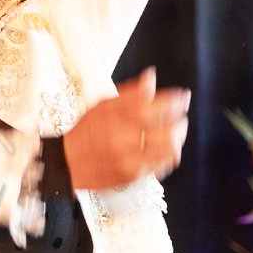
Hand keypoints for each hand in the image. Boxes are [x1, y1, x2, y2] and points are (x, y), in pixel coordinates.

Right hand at [62, 67, 190, 190]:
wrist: (69, 164)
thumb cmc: (86, 132)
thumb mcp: (102, 106)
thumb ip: (130, 93)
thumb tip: (151, 77)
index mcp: (118, 118)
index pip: (156, 106)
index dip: (175, 100)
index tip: (183, 96)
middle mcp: (125, 139)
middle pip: (169, 129)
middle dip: (180, 120)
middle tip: (180, 116)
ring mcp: (131, 159)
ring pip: (170, 148)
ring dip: (178, 138)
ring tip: (176, 132)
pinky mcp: (134, 175)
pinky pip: (163, 164)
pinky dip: (170, 154)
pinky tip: (166, 148)